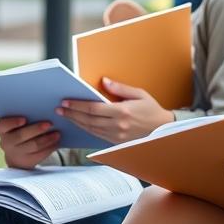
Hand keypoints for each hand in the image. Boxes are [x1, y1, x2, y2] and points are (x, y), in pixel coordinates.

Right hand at [0, 116, 61, 169]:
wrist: (17, 154)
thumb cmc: (19, 131)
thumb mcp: (16, 125)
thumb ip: (25, 117)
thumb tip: (43, 109)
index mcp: (2, 130)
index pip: (2, 125)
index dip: (13, 122)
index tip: (24, 119)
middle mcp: (6, 142)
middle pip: (21, 135)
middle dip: (36, 129)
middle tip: (49, 123)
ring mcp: (16, 153)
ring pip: (33, 145)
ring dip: (47, 139)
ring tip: (57, 133)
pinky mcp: (27, 162)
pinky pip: (40, 154)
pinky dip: (50, 147)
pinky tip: (56, 142)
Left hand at [57, 78, 174, 144]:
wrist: (164, 130)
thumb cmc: (152, 110)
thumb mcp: (139, 94)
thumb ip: (120, 88)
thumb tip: (103, 81)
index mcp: (122, 112)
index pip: (93, 108)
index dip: (77, 105)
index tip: (65, 102)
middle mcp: (118, 126)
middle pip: (88, 120)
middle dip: (72, 114)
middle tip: (60, 109)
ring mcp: (116, 136)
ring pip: (90, 129)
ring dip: (76, 122)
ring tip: (66, 115)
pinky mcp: (116, 142)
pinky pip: (96, 135)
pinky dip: (85, 129)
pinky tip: (79, 123)